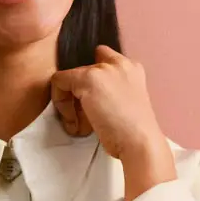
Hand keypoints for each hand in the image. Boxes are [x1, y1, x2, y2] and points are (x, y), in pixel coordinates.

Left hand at [51, 45, 176, 200]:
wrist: (139, 141)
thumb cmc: (133, 133)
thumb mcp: (125, 103)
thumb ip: (110, 91)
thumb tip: (85, 95)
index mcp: (132, 69)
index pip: (102, 59)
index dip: (90, 81)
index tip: (89, 102)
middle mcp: (120, 63)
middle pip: (84, 68)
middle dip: (79, 92)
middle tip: (85, 116)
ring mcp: (104, 69)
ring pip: (70, 76)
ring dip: (69, 100)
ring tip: (79, 122)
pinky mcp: (89, 78)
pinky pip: (59, 81)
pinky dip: (61, 102)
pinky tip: (74, 120)